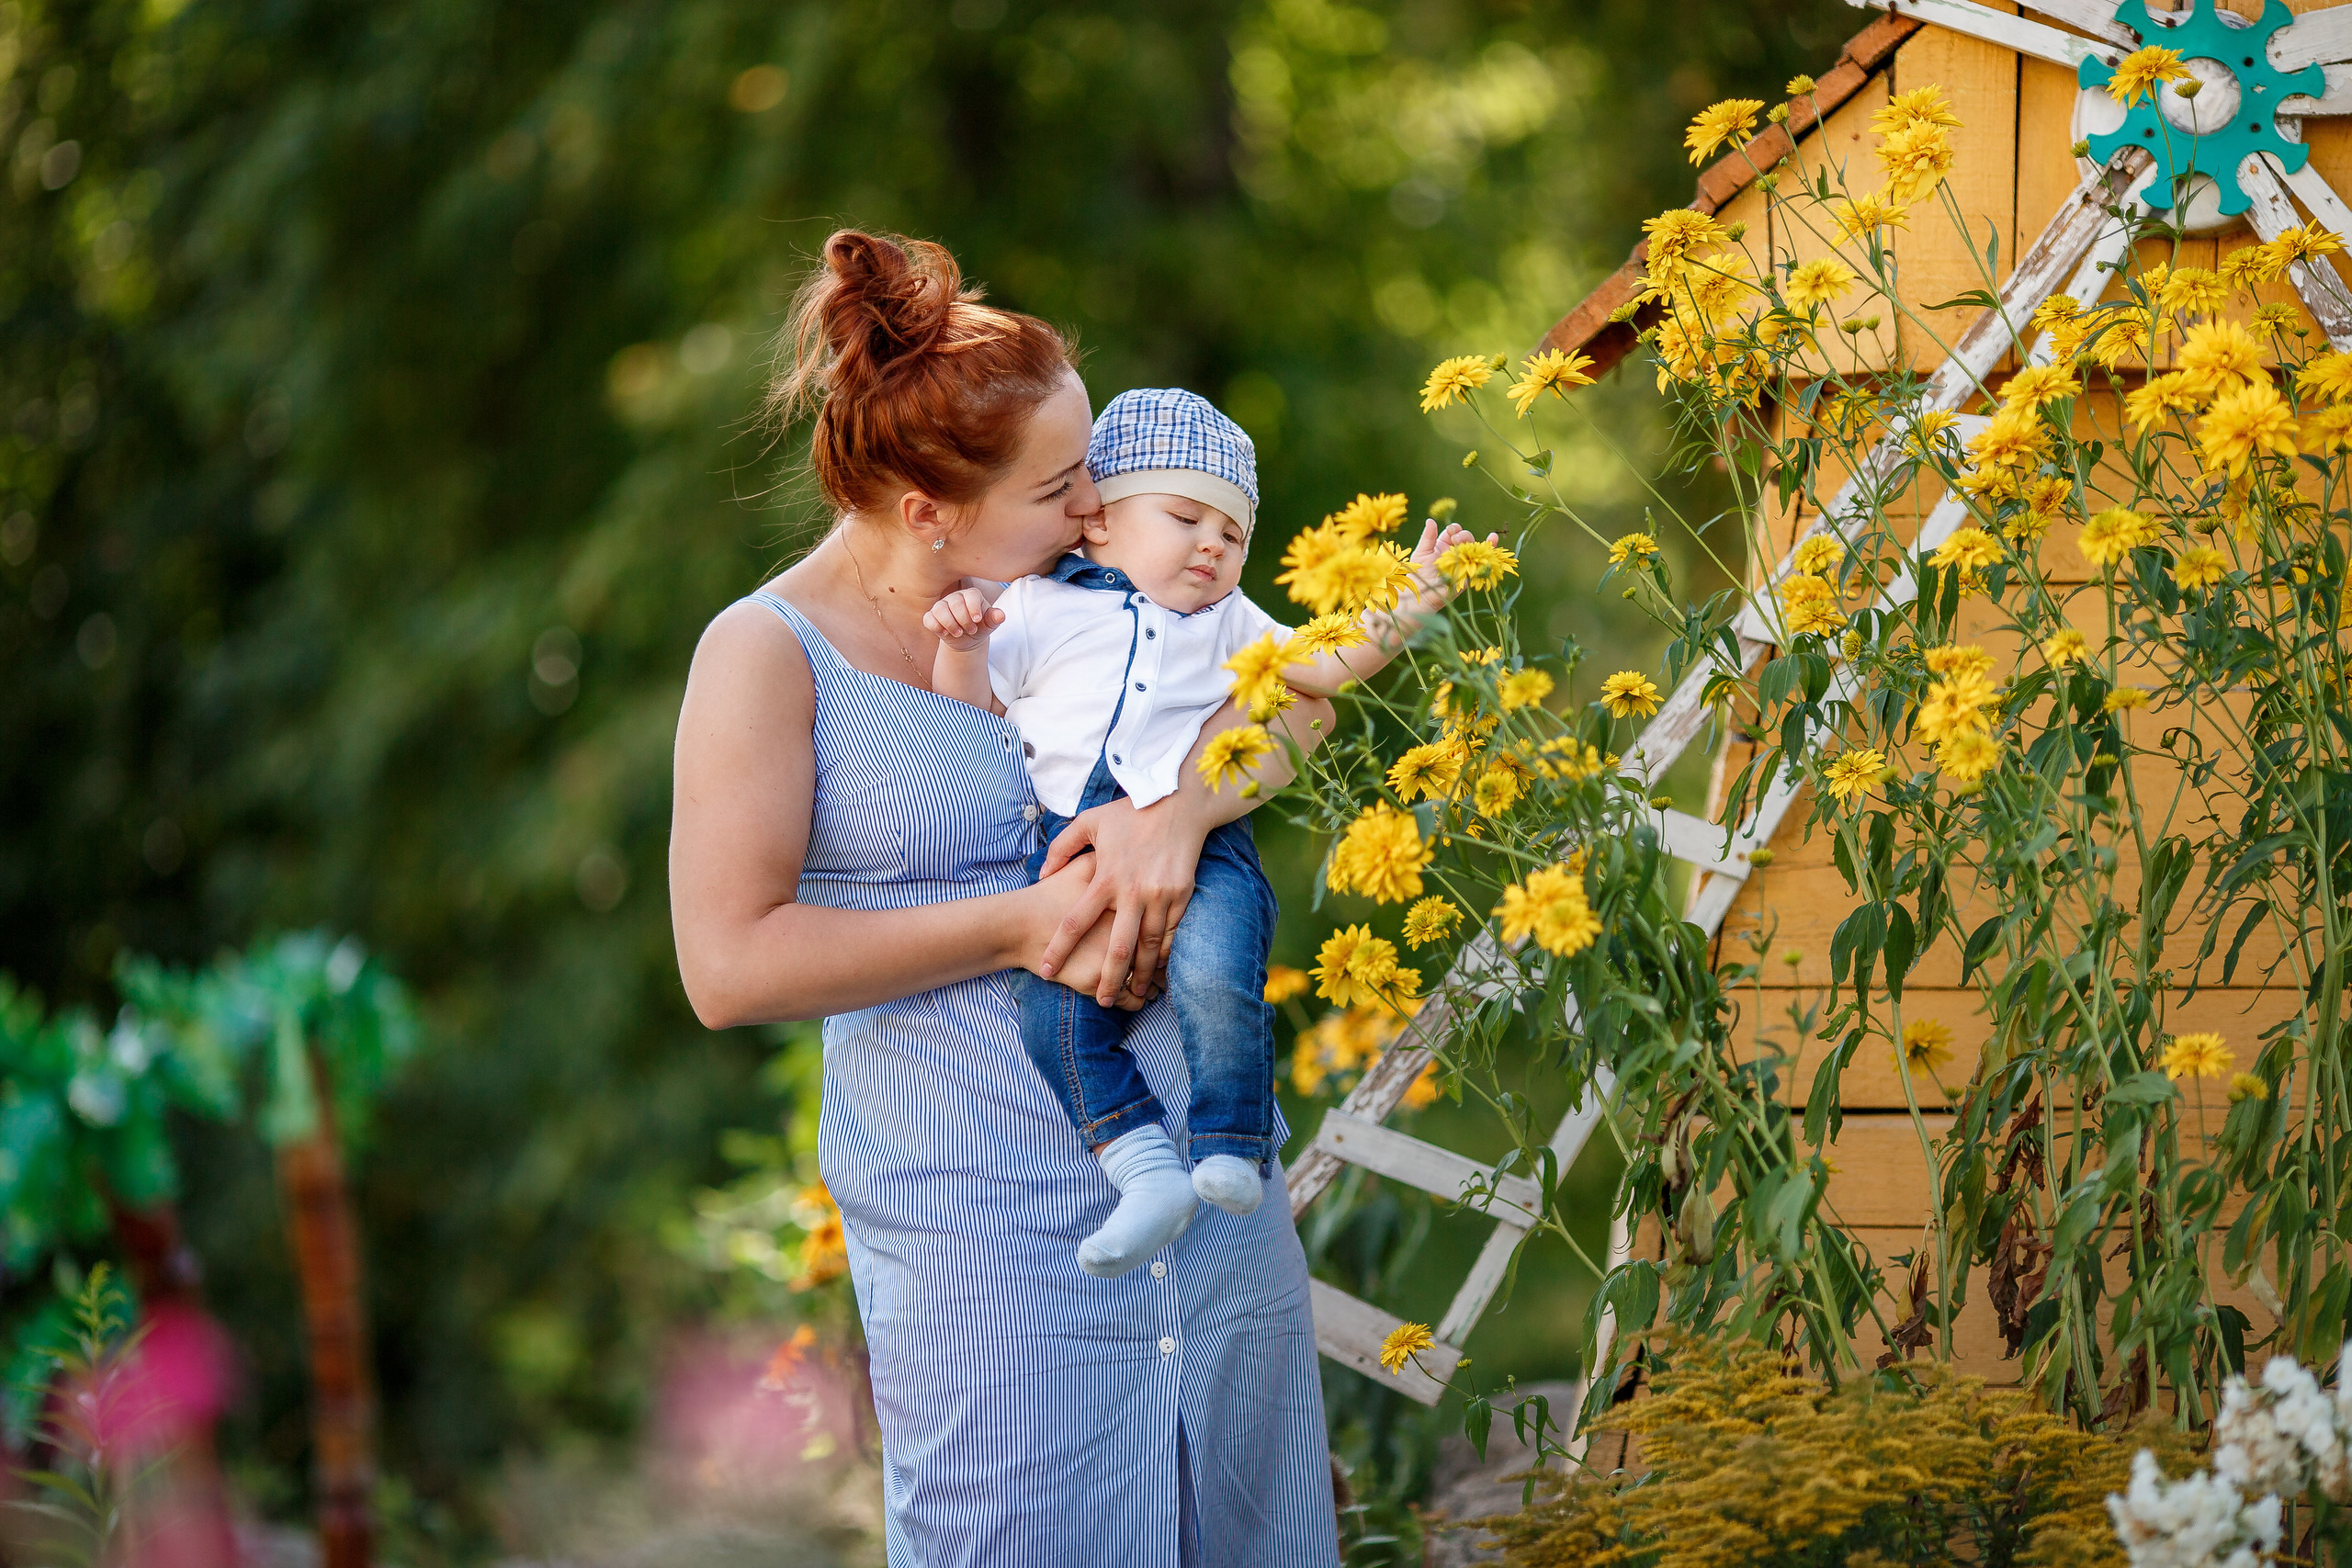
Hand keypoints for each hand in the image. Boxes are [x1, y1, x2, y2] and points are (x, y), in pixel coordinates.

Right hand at [923, 588, 1002, 651]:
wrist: (967, 639)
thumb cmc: (980, 627)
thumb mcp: (989, 624)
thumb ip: (994, 618)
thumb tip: (1001, 615)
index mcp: (971, 595)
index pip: (971, 595)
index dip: (973, 608)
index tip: (978, 620)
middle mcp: (955, 597)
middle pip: (955, 603)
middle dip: (963, 619)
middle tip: (971, 630)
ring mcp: (942, 605)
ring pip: (939, 609)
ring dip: (949, 623)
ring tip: (958, 633)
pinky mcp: (931, 616)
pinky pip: (928, 618)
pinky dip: (935, 626)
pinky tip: (944, 633)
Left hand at [1035, 795, 1207, 1003]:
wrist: (1179, 802)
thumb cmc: (1130, 812)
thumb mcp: (1089, 821)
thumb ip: (1061, 848)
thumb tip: (1042, 874)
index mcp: (1104, 877)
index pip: (1074, 922)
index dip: (1058, 949)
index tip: (1046, 970)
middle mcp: (1132, 892)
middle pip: (1118, 948)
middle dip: (1109, 979)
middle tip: (1102, 1000)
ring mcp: (1160, 895)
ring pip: (1150, 947)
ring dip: (1141, 974)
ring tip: (1135, 993)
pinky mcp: (1182, 895)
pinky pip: (1173, 933)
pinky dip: (1165, 954)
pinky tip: (1159, 969)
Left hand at [1403, 518, 1495, 609]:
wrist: (1420, 592)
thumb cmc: (1419, 573)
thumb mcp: (1422, 551)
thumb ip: (1428, 537)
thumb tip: (1430, 520)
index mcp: (1444, 545)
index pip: (1454, 532)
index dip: (1455, 529)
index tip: (1451, 531)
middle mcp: (1455, 553)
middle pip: (1467, 539)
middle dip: (1464, 536)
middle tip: (1456, 540)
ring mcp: (1463, 563)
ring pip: (1476, 550)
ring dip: (1480, 543)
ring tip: (1485, 538)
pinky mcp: (1468, 575)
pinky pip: (1481, 565)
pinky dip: (1489, 553)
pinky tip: (1494, 542)